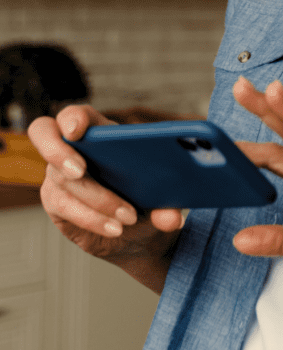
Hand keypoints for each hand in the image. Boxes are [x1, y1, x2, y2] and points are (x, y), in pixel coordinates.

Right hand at [28, 106, 183, 291]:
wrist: (141, 235)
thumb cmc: (150, 202)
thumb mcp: (164, 200)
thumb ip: (169, 206)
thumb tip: (170, 218)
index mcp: (103, 134)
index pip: (79, 115)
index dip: (73, 118)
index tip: (77, 131)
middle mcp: (75, 149)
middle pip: (45, 134)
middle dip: (58, 150)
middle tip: (80, 170)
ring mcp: (60, 174)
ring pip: (63, 179)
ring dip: (97, 199)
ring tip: (128, 217)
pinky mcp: (57, 201)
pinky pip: (65, 206)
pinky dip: (91, 218)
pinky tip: (114, 228)